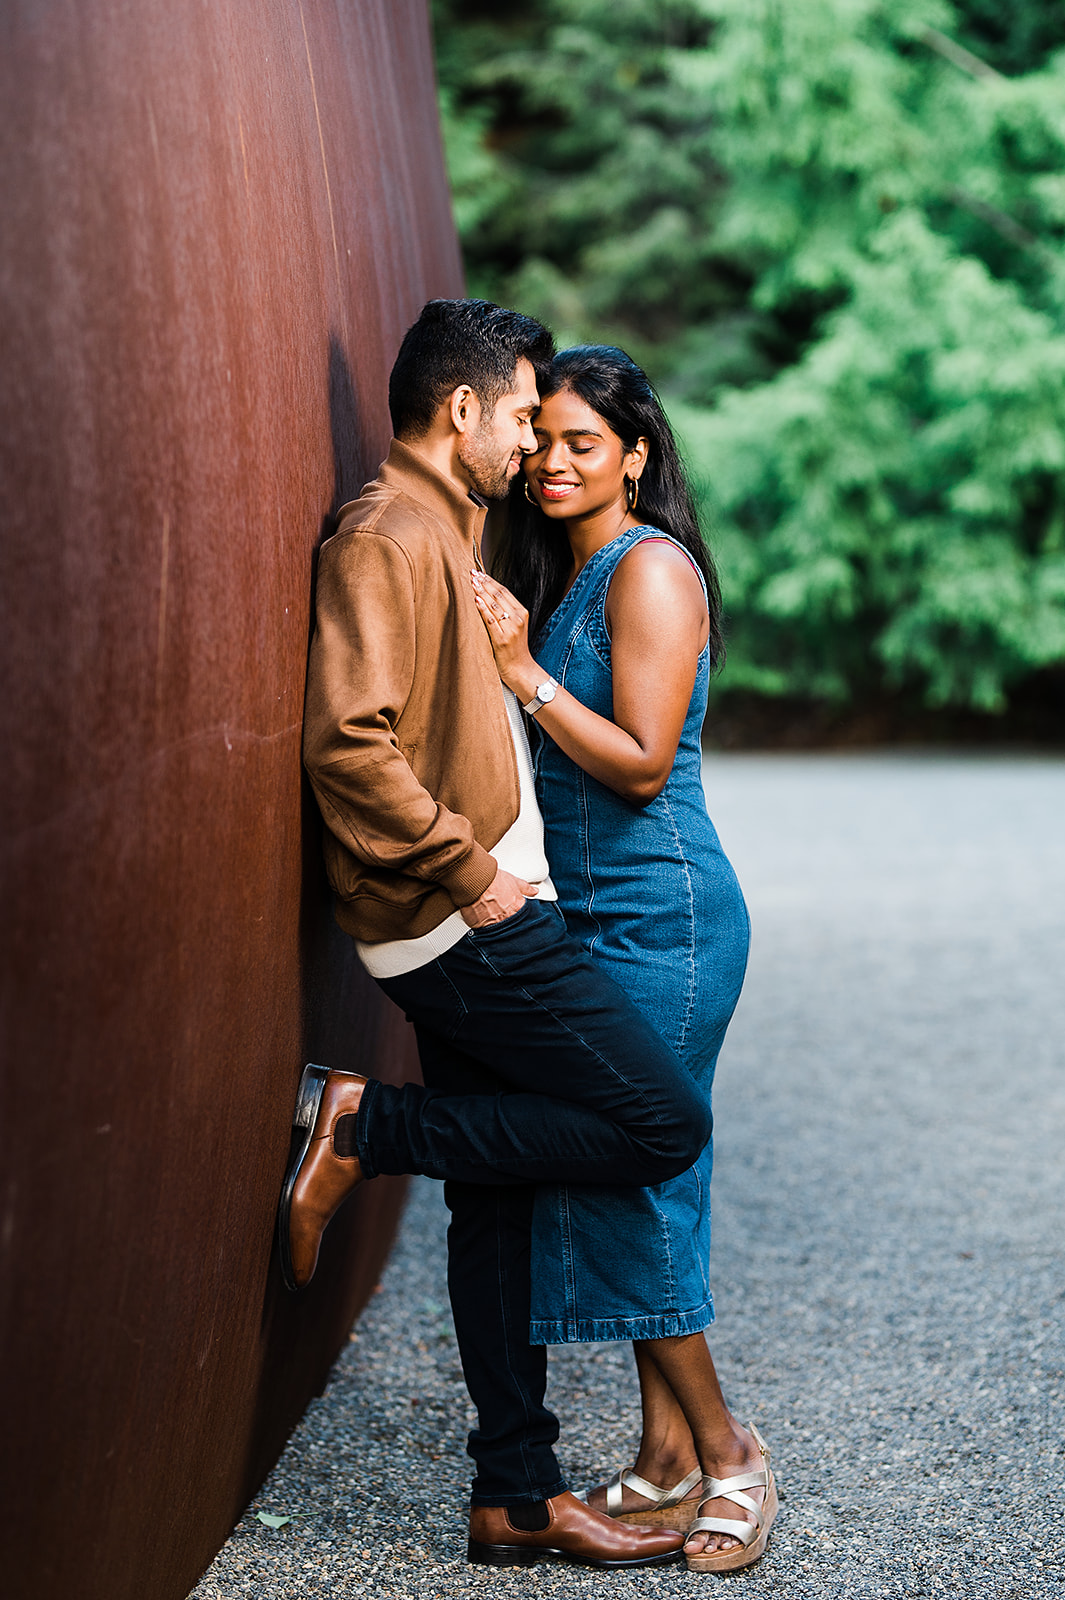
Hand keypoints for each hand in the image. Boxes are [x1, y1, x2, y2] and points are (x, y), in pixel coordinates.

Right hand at [460, 867, 537, 928]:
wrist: (474, 880)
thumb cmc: (492, 880)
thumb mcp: (514, 881)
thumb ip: (526, 888)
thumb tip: (534, 891)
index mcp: (518, 908)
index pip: (524, 917)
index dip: (518, 913)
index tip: (514, 910)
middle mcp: (507, 918)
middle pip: (511, 923)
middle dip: (507, 918)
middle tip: (500, 909)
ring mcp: (494, 924)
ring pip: (498, 928)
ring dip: (495, 923)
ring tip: (489, 912)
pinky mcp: (480, 927)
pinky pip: (483, 930)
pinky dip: (482, 925)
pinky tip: (481, 917)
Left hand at [470, 571, 537, 695]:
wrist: (520, 669)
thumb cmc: (514, 648)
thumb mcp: (514, 626)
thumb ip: (505, 612)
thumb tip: (487, 596)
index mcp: (522, 613)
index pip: (505, 592)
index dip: (491, 581)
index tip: (479, 573)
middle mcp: (518, 618)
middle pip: (499, 595)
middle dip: (484, 583)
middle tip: (472, 573)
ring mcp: (511, 629)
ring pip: (494, 605)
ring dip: (482, 592)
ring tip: (472, 582)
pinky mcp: (502, 639)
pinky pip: (490, 620)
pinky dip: (483, 609)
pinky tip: (476, 600)